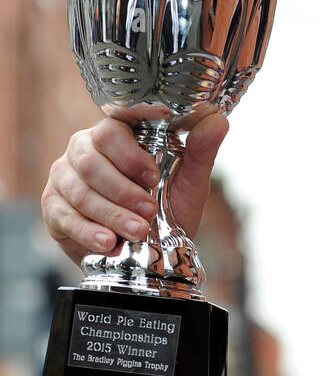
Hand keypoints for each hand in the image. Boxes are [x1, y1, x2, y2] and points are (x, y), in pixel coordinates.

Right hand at [41, 110, 228, 265]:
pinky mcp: (54, 206)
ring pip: (80, 190)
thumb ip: (201, 152)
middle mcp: (84, 149)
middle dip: (123, 191)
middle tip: (148, 212)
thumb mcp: (189, 185)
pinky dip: (88, 231)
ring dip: (111, 214)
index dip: (129, 152)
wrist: (148, 255)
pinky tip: (108, 242)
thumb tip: (217, 120)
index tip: (152, 174)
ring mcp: (65, 176)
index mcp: (116, 135)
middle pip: (91, 160)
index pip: (112, 127)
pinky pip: (64, 215)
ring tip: (136, 232)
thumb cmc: (166, 212)